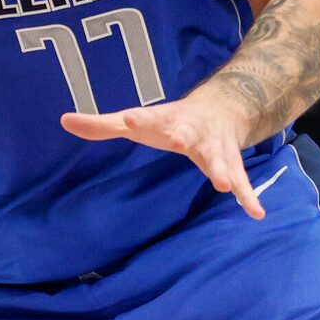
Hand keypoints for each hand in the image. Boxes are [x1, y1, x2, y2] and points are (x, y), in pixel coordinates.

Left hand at [63, 85, 263, 217]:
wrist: (221, 107)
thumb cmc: (170, 120)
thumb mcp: (137, 121)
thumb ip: (102, 126)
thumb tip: (64, 120)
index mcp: (166, 120)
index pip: (149, 118)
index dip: (140, 119)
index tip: (129, 120)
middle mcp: (192, 131)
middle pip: (187, 133)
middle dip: (184, 136)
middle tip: (179, 141)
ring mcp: (214, 147)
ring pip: (219, 157)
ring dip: (222, 170)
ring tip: (224, 186)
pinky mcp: (230, 163)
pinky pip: (241, 181)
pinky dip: (248, 195)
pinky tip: (256, 212)